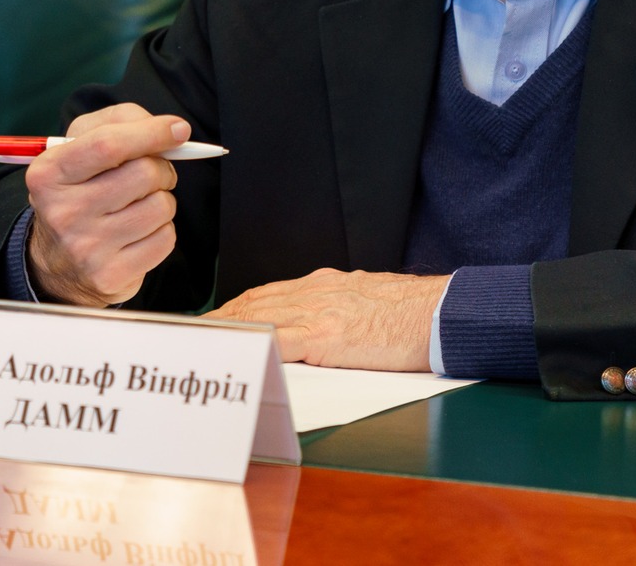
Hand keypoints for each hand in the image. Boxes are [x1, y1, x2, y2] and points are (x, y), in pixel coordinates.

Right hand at [24, 103, 187, 306]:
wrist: (57, 262)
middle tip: (151, 174)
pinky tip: (139, 230)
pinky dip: (162, 229)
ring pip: (161, 206)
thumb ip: (120, 122)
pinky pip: (165, 238)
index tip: (179, 129)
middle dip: (162, 168)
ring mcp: (87, 247)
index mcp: (49, 173)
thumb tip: (172, 130)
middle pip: (143, 173)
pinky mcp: (110, 274)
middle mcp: (63, 211)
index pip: (107, 144)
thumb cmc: (78, 191)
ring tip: (139, 204)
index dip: (151, 132)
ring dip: (161, 200)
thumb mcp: (80, 146)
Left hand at [208, 269, 449, 370]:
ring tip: (203, 342)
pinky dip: (251, 343)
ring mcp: (319, 313)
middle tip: (195, 331)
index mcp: (324, 286)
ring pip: (258, 317)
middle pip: (254, 304)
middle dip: (222, 318)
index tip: (216, 317)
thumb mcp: (365, 300)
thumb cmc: (411, 313)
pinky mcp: (327, 336)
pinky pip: (279, 339)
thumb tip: (318, 328)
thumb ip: (338, 309)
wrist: (440, 312)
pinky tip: (235, 350)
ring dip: (227, 330)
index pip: (267, 294)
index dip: (237, 307)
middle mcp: (315, 293)